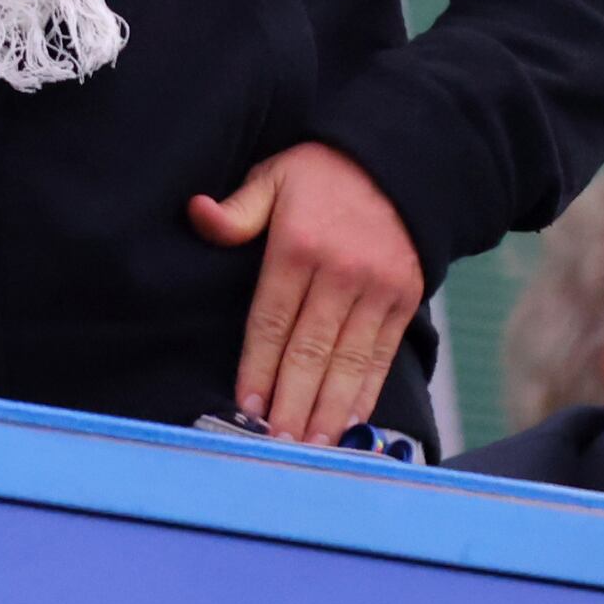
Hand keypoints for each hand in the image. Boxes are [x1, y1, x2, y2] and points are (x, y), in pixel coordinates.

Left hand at [189, 142, 422, 444]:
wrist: (396, 158)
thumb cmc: (321, 173)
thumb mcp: (272, 176)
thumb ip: (238, 210)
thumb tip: (197, 213)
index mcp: (299, 245)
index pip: (272, 319)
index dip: (258, 365)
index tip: (246, 403)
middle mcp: (340, 271)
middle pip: (311, 349)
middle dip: (292, 401)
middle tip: (278, 443)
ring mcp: (377, 288)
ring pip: (349, 360)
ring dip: (329, 408)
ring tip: (311, 445)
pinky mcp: (405, 299)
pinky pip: (383, 354)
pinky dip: (367, 391)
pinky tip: (352, 421)